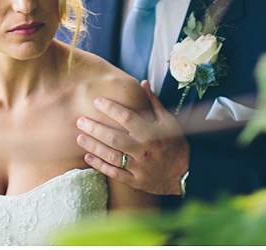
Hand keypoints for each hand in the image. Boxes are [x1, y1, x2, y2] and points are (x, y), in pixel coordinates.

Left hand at [77, 80, 188, 195]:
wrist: (186, 174)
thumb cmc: (176, 144)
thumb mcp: (169, 121)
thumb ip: (153, 102)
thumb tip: (142, 83)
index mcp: (152, 133)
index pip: (127, 118)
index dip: (111, 109)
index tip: (96, 101)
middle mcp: (144, 150)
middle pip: (114, 138)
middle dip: (95, 128)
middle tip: (80, 121)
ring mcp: (139, 167)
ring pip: (112, 156)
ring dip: (94, 147)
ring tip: (80, 138)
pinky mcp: (136, 182)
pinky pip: (115, 174)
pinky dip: (100, 165)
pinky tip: (88, 157)